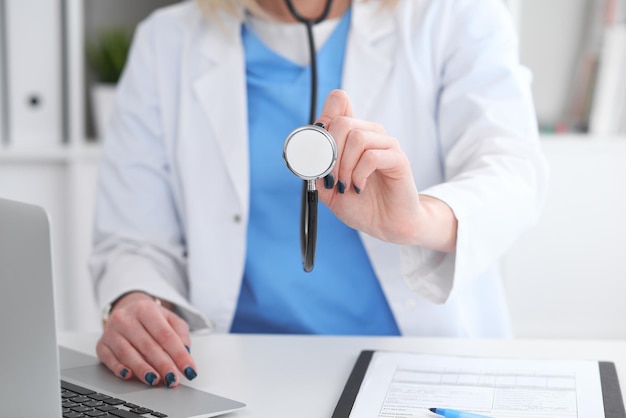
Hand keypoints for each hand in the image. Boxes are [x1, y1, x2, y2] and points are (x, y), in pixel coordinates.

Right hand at [96, 292, 196, 386]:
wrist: (127, 308)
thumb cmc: (151, 317)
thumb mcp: (170, 319)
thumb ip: (180, 333)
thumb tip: (185, 351)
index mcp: (146, 309)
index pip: (165, 335)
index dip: (179, 354)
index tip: (189, 370)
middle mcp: (126, 318)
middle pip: (147, 345)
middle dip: (162, 365)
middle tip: (173, 379)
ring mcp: (111, 331)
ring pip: (127, 353)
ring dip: (142, 369)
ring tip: (155, 380)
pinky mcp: (101, 344)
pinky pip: (108, 358)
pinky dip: (118, 368)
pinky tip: (129, 376)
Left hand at [315, 90, 456, 251]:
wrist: (385, 224)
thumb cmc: (359, 203)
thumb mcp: (327, 188)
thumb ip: (316, 168)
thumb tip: (307, 152)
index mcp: (352, 134)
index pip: (339, 101)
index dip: (323, 118)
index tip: (317, 148)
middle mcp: (369, 133)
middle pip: (342, 122)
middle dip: (329, 153)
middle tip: (330, 178)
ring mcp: (385, 144)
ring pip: (357, 137)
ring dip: (344, 166)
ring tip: (344, 185)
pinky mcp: (398, 159)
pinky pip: (372, 155)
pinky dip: (359, 174)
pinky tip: (358, 187)